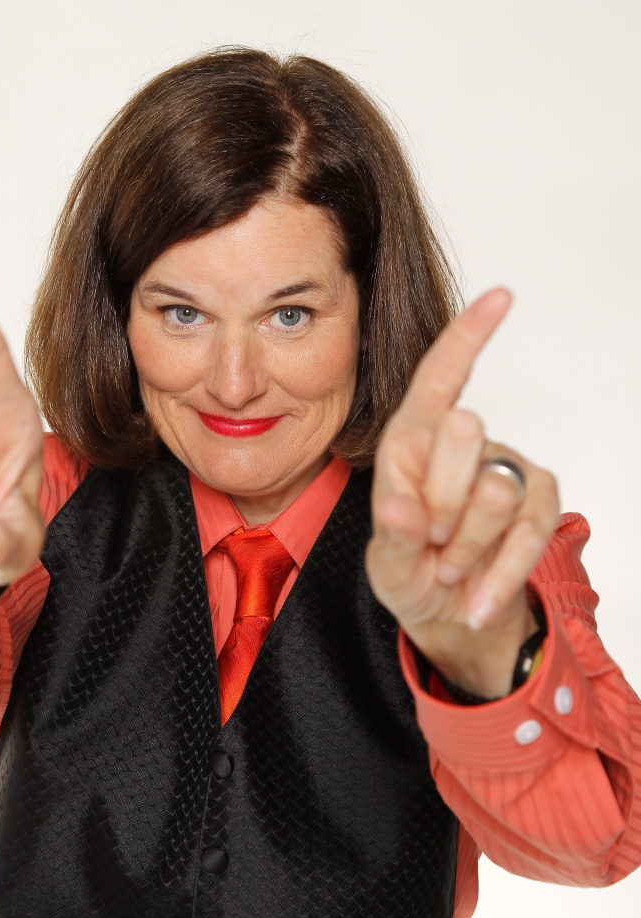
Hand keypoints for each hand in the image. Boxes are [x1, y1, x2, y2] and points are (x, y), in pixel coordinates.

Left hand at [366, 290, 559, 698]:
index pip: (440, 377)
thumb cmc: (408, 568)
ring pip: (497, 491)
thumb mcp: (387, 560)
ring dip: (467, 546)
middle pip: (463, 435)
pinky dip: (499, 574)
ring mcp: (506, 467)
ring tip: (447, 564)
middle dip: (440, 505)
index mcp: (410, 439)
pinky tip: (475, 599)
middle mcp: (461, 442)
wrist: (448, 611)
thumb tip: (398, 508)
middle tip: (428, 541)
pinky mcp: (540, 499)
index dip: (469, 336)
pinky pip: (529, 531)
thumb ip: (392, 536)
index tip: (502, 295)